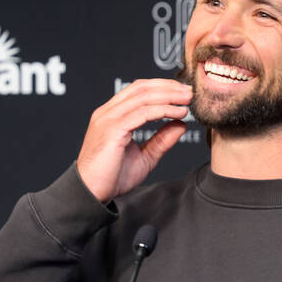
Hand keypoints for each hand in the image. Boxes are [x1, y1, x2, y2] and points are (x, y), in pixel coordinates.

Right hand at [75, 79, 192, 202]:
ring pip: (143, 97)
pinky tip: (178, 114)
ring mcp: (108, 119)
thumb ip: (161, 141)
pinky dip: (163, 110)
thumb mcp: (144, 157)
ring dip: (169, 96)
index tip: (182, 93)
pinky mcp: (112, 129)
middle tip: (190, 92)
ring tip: (187, 100)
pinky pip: (142, 113)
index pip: (138, 90)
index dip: (162, 87)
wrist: (91, 194)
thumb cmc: (111, 178)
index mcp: (111, 115)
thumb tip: (180, 125)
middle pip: (141, 88)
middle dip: (168, 87)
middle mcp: (108, 113)